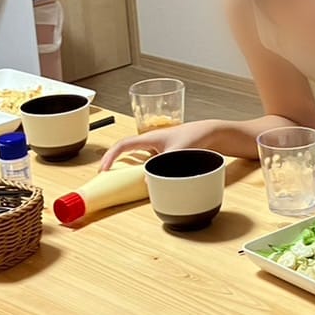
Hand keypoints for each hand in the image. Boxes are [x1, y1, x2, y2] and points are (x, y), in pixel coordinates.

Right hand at [99, 121, 216, 169]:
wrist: (210, 133)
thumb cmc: (195, 135)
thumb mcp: (178, 152)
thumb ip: (165, 166)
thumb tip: (149, 181)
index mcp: (149, 137)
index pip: (123, 145)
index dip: (110, 156)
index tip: (104, 168)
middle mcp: (150, 141)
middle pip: (125, 149)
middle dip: (113, 160)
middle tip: (106, 173)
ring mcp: (157, 148)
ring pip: (136, 156)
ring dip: (127, 165)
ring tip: (119, 176)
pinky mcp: (164, 154)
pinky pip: (147, 162)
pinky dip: (142, 170)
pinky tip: (145, 178)